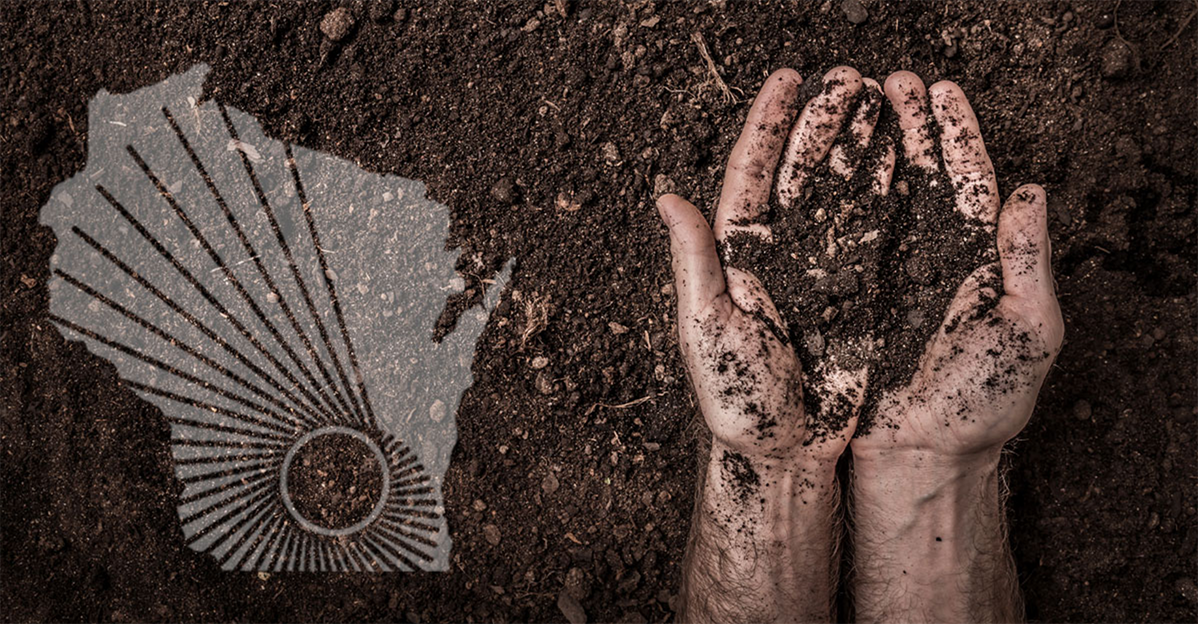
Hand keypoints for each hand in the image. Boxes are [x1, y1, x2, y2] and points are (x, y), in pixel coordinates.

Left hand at [661, 66, 887, 623]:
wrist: (787, 453)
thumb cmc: (737, 400)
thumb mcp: (706, 328)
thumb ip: (693, 261)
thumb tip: (666, 198)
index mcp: (736, 255)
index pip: (751, 172)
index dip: (769, 124)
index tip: (789, 80)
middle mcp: (777, 254)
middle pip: (803, 171)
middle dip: (824, 122)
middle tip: (850, 78)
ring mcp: (819, 271)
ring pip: (843, 194)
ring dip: (860, 147)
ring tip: (884, 102)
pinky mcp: (856, 294)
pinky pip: (875, 235)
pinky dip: (891, 197)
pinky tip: (907, 163)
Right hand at [852, 72, 1063, 464]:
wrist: (919, 456)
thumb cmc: (981, 404)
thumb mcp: (1026, 330)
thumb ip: (1029, 260)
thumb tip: (1030, 191)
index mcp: (975, 259)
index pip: (966, 180)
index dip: (956, 134)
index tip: (941, 91)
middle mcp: (925, 257)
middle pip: (913, 174)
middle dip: (903, 124)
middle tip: (887, 80)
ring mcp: (881, 274)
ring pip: (869, 194)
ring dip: (861, 145)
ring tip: (850, 99)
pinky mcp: (841, 294)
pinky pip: (831, 235)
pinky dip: (824, 196)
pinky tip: (819, 161)